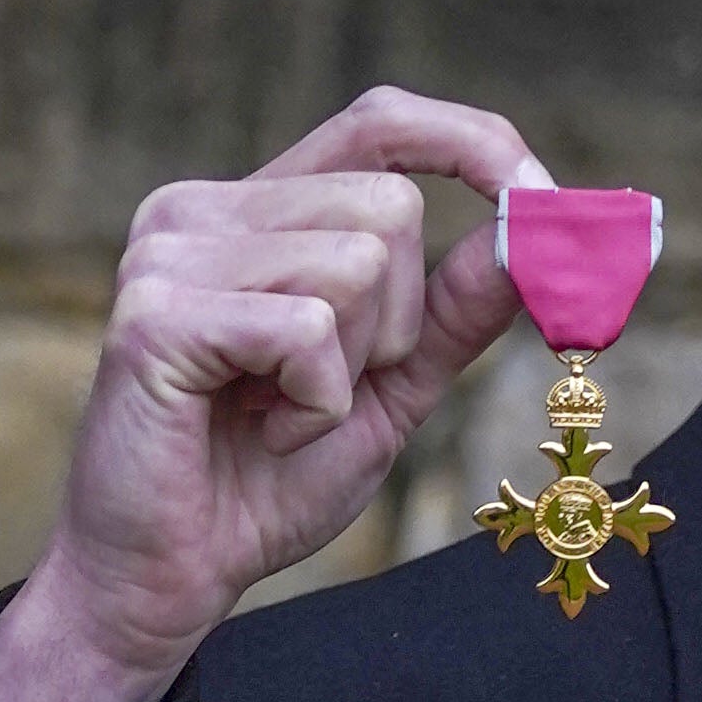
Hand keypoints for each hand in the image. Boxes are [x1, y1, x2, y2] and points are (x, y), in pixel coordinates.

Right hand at [0, 93, 550, 701]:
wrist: (169, 578)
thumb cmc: (268, 481)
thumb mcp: (391, 388)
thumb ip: (453, 311)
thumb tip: (538, 232)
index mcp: (256, 210)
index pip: (379, 123)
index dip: (472, 144)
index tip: (544, 196)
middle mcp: (204, 209)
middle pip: (391, 209)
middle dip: (396, 325)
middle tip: (323, 394)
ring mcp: (170, 251)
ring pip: (358, 266)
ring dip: (350, 372)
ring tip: (279, 415)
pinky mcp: (157, 314)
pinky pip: (309, 332)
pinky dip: (313, 404)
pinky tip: (258, 431)